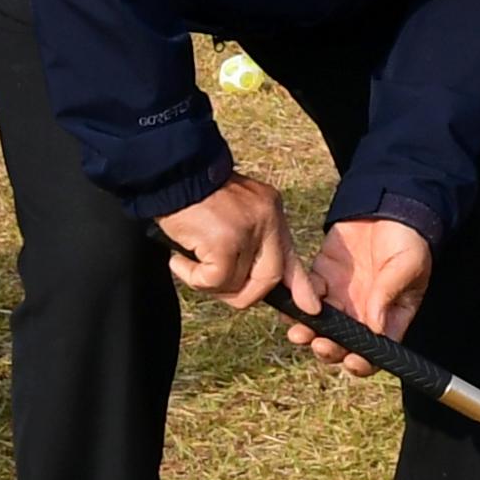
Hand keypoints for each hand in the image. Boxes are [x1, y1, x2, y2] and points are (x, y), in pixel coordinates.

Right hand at [157, 173, 293, 309]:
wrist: (169, 173)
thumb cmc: (191, 197)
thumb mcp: (230, 213)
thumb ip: (245, 241)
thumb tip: (247, 279)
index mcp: (271, 211)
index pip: (291, 255)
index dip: (300, 285)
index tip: (310, 306)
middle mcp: (267, 219)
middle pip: (270, 277)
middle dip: (246, 295)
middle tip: (216, 288)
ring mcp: (248, 230)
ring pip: (236, 282)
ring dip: (208, 282)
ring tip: (189, 259)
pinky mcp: (225, 241)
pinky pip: (213, 280)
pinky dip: (193, 277)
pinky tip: (179, 259)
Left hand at [285, 219, 434, 375]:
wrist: (389, 206)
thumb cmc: (409, 238)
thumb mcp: (408, 265)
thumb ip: (389, 293)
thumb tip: (375, 327)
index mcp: (390, 315)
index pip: (377, 349)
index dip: (363, 361)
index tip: (351, 361)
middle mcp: (364, 312)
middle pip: (343, 343)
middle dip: (329, 349)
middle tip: (320, 344)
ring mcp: (342, 297)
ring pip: (320, 326)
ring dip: (308, 332)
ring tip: (299, 332)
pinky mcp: (323, 278)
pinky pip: (306, 298)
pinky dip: (297, 304)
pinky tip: (294, 304)